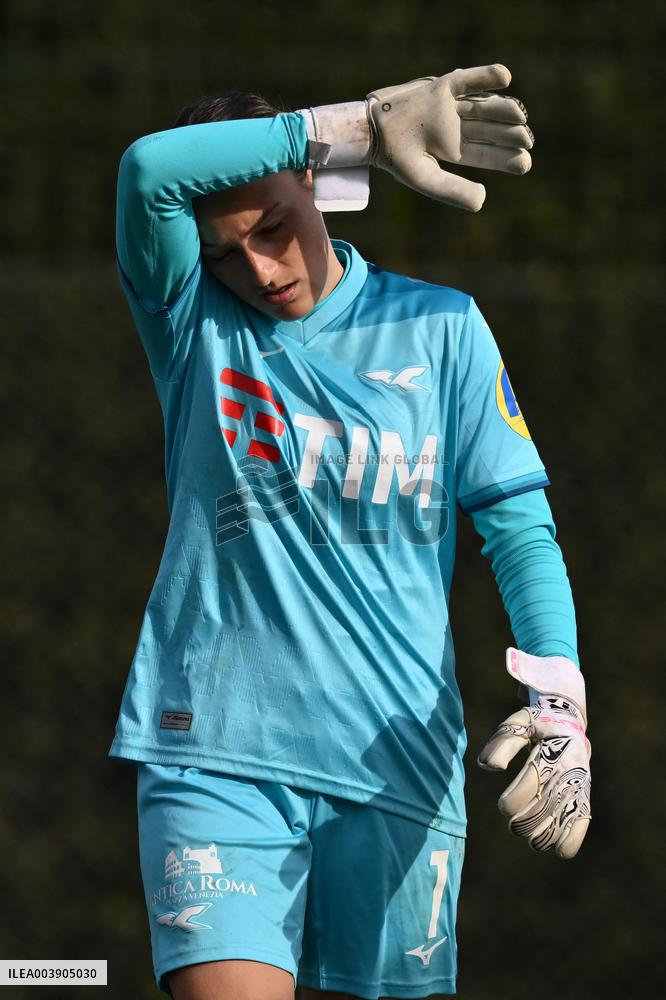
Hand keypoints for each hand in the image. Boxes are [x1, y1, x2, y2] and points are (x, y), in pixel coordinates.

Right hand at [367, 65, 532, 210]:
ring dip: (503, 109)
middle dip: (509, 134)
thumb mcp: (427, 179)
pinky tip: (506, 78)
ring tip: (520, 115)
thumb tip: (483, 200)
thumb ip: (453, 191)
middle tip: (527, 139)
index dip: (506, 158)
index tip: (525, 163)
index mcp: (455, 151)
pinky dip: (486, 76)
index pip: (487, 154)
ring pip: (483, 106)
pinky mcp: (443, 87)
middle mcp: (457, 127)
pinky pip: (468, 79)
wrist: (373, 132)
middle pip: (490, 129)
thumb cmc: (397, 159)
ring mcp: (451, 106)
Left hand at [478, 648, 590, 858]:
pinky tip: (556, 849)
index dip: (514, 800)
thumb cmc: (536, 725)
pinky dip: (569, 841)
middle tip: (515, 825)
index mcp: (551, 750)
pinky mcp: (585, 797)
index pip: (532, 782)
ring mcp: (579, 785)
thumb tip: (488, 766)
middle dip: (524, 823)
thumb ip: (502, 743)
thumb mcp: (518, 723)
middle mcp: (568, 769)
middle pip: (545, 807)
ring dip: (542, 836)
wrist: (569, 723)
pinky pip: (582, 824)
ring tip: (530, 837)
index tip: (504, 807)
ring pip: (562, 820)